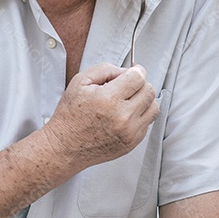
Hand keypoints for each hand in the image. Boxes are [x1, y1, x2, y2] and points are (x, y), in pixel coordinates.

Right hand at [43, 63, 159, 170]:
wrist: (65, 147)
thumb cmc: (70, 116)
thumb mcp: (80, 82)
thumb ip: (106, 69)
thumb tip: (126, 70)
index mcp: (108, 99)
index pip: (138, 77)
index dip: (137, 71)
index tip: (134, 71)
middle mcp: (122, 117)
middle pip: (149, 90)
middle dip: (140, 84)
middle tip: (128, 86)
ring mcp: (130, 132)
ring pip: (153, 107)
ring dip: (144, 100)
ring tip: (128, 101)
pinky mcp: (132, 143)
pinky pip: (148, 122)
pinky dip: (140, 116)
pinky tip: (125, 115)